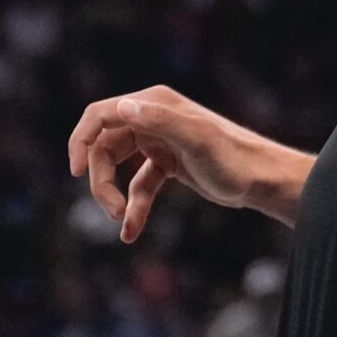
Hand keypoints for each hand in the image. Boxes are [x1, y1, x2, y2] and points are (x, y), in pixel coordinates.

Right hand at [67, 85, 286, 243]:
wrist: (262, 180)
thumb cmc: (233, 159)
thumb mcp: (196, 140)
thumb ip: (159, 121)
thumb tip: (120, 108)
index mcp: (155, 104)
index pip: (100, 115)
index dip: (80, 140)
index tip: (73, 171)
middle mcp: (153, 118)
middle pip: (104, 146)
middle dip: (100, 179)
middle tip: (110, 209)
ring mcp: (159, 141)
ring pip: (117, 168)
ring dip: (113, 195)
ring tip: (120, 221)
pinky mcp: (167, 164)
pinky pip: (139, 186)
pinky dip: (133, 207)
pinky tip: (130, 231)